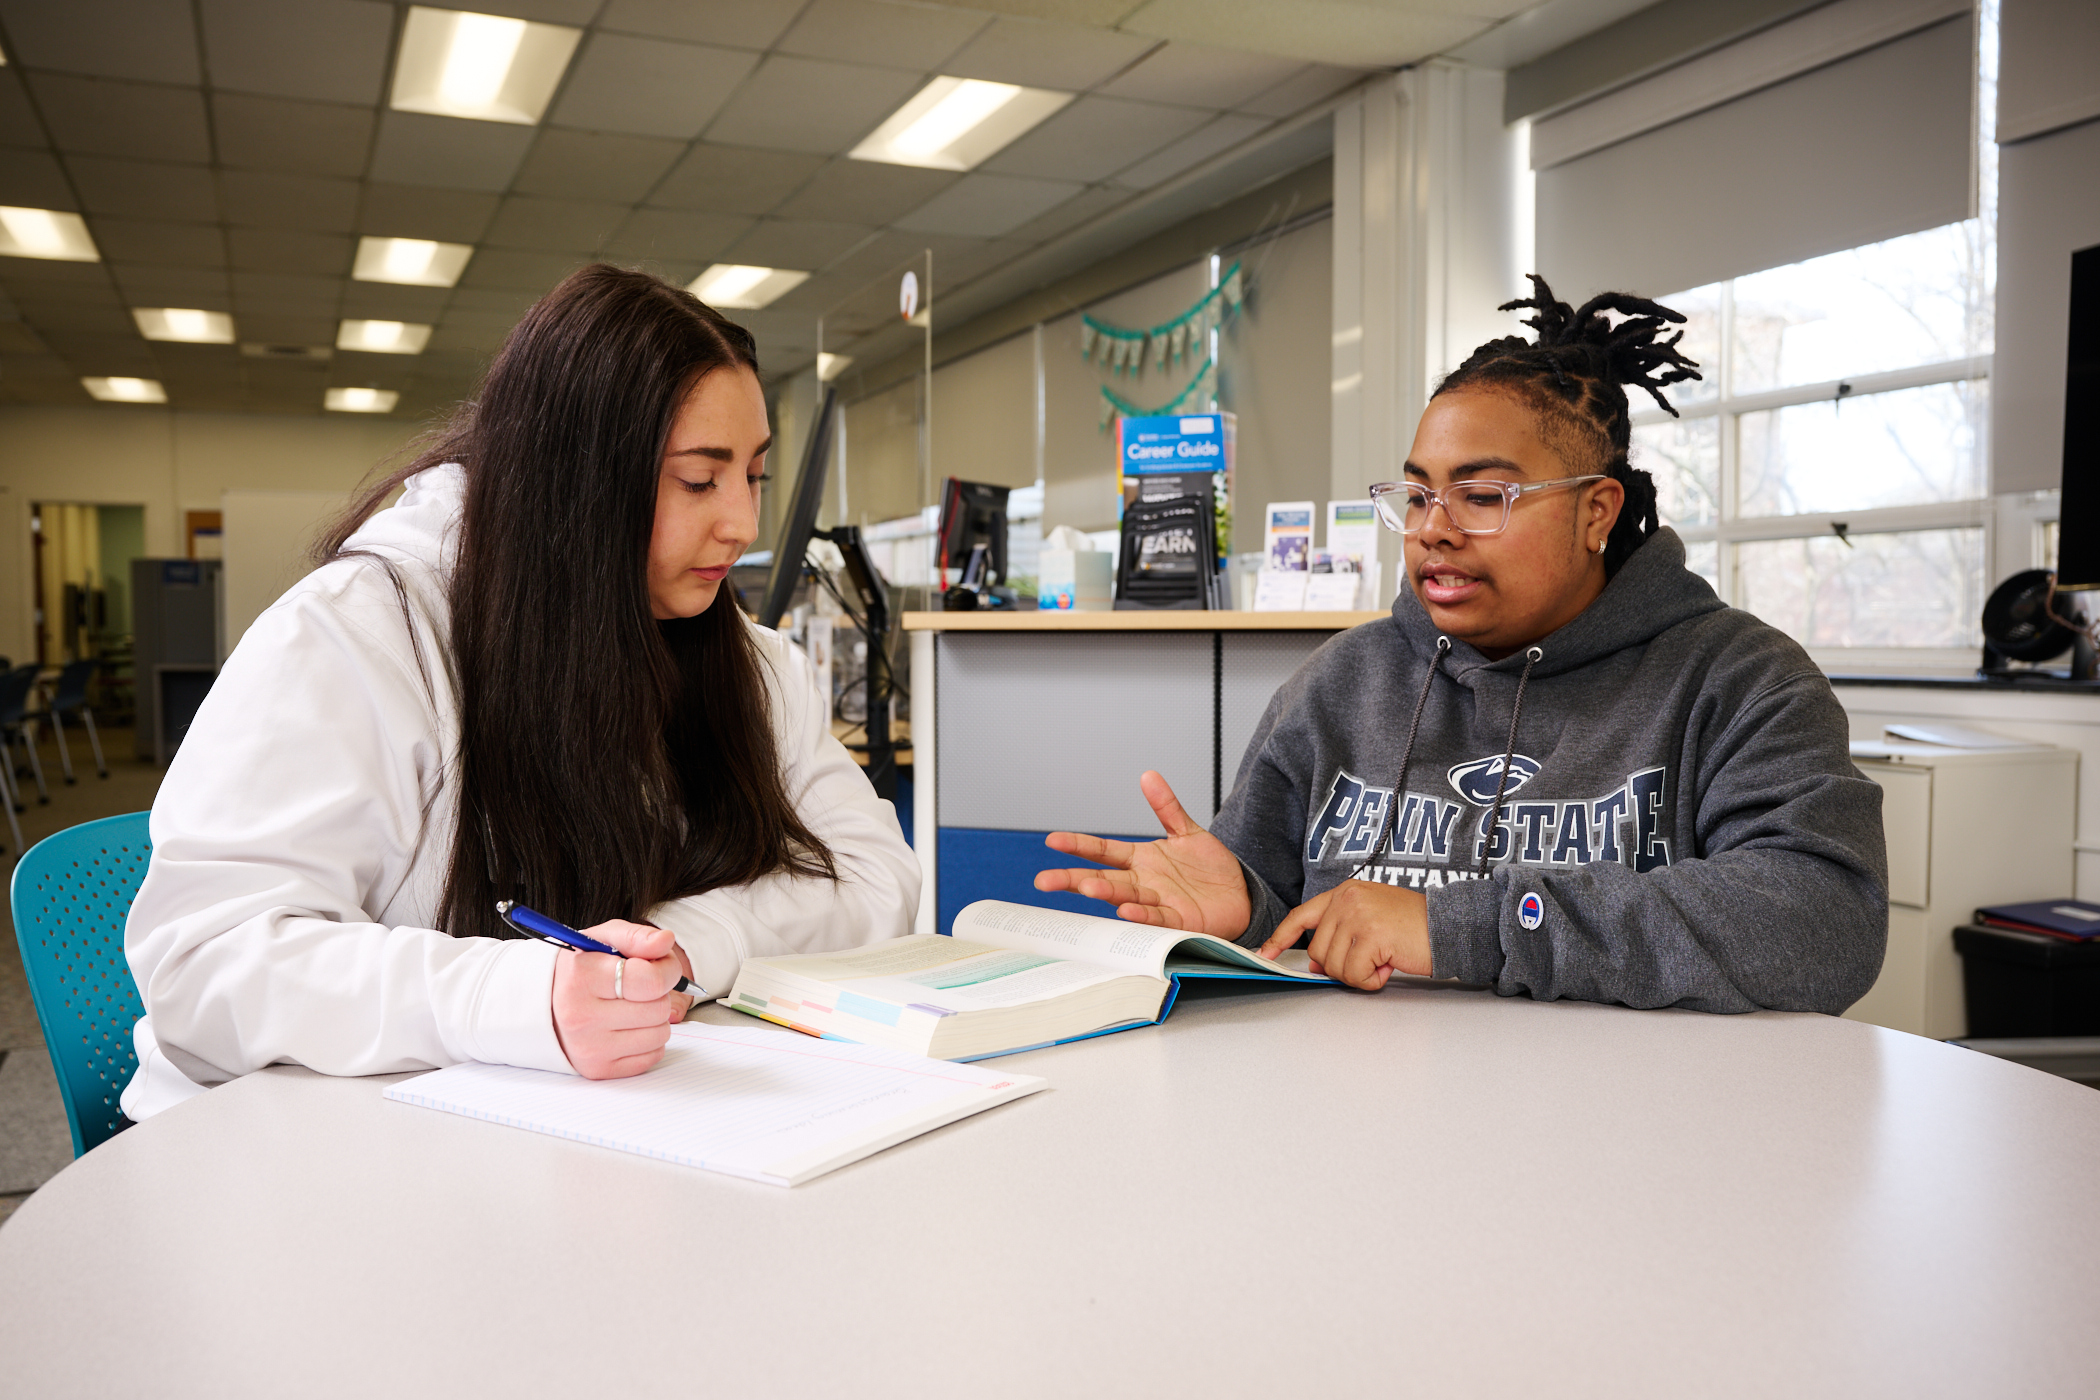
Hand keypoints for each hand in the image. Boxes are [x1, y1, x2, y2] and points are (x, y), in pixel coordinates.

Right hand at [549, 921, 694, 1078]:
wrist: (544, 1004)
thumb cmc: (581, 969)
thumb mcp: (603, 940)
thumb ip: (637, 937)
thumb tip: (666, 941)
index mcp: (582, 979)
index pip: (651, 981)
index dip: (667, 969)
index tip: (660, 965)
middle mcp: (581, 1017)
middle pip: (658, 1009)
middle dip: (658, 994)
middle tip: (638, 987)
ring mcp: (589, 1048)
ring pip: (660, 1035)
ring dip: (655, 1018)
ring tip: (631, 1006)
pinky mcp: (598, 1070)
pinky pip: (652, 1056)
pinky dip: (648, 1041)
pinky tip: (627, 1027)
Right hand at [1034, 771, 1250, 935]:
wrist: (1240, 895)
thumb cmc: (1209, 869)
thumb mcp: (1186, 831)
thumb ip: (1166, 806)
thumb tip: (1148, 776)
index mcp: (1141, 860)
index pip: (1102, 851)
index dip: (1078, 845)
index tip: (1052, 840)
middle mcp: (1143, 883)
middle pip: (1102, 879)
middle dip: (1072, 880)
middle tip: (1045, 881)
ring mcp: (1158, 902)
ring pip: (1125, 896)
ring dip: (1106, 893)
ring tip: (1087, 888)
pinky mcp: (1178, 920)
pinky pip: (1156, 917)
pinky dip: (1141, 914)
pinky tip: (1126, 910)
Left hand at [1259, 881, 1430, 990]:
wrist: (1450, 926)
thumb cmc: (1414, 927)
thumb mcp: (1371, 921)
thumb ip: (1340, 934)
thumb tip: (1315, 962)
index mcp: (1345, 893)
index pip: (1301, 915)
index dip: (1281, 938)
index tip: (1265, 954)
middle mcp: (1347, 899)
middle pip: (1318, 950)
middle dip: (1340, 966)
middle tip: (1371, 961)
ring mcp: (1358, 915)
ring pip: (1334, 965)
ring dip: (1359, 974)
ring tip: (1383, 960)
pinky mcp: (1371, 934)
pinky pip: (1354, 974)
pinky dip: (1372, 980)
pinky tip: (1389, 966)